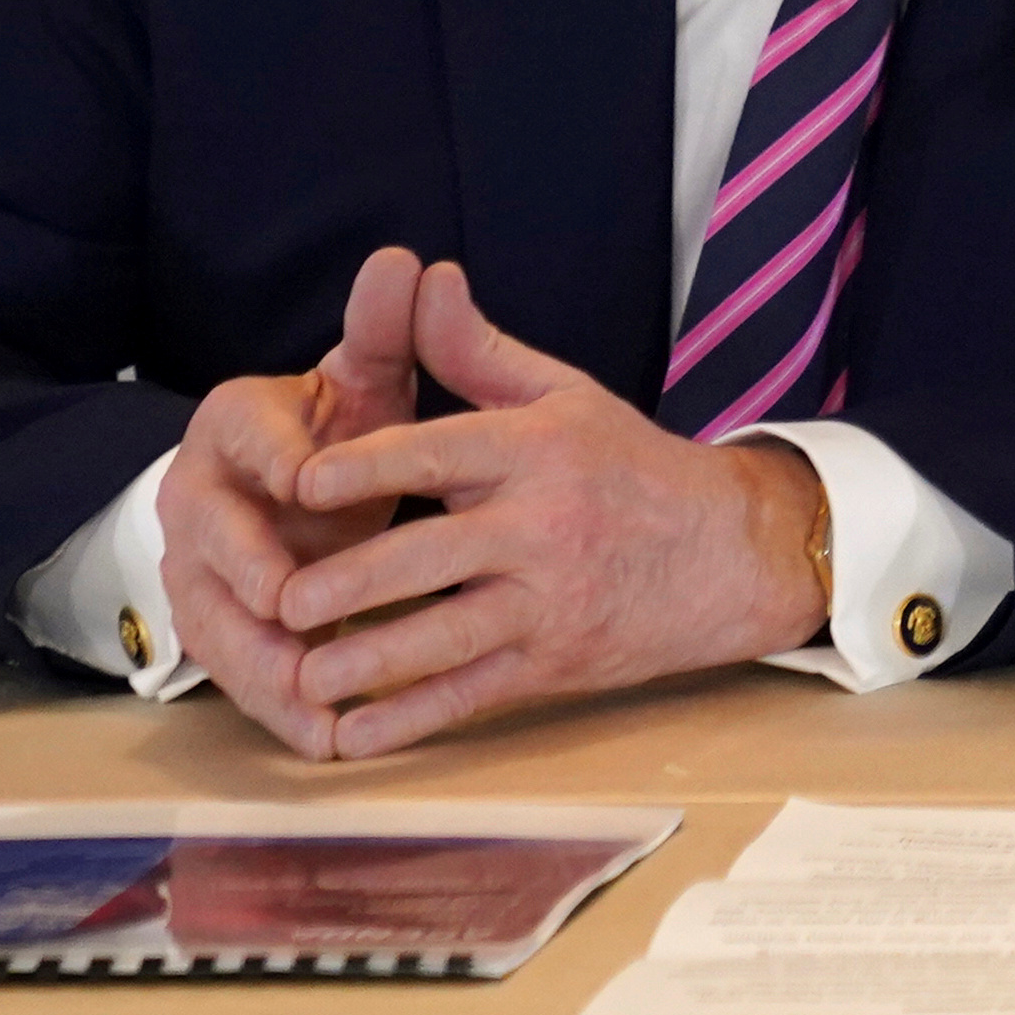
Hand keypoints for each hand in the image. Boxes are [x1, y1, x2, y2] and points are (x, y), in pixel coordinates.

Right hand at [159, 246, 430, 757]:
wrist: (288, 486)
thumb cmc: (336, 428)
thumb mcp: (363, 376)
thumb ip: (385, 330)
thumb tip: (407, 260)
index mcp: (235, 426)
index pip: (249, 436)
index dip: (280, 455)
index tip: (312, 478)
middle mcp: (198, 500)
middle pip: (214, 542)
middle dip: (252, 573)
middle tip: (296, 602)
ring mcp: (196, 573)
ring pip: (217, 622)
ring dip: (261, 662)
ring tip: (313, 693)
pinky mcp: (217, 629)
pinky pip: (238, 674)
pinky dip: (278, 706)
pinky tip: (327, 736)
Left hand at [259, 259, 831, 757]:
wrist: (733, 552)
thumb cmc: (632, 468)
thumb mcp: (563, 396)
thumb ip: (477, 349)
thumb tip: (423, 278)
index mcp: (538, 449)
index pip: (440, 450)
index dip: (366, 466)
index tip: (300, 481)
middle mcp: (544, 524)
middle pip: (430, 556)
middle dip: (350, 582)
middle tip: (282, 601)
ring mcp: (551, 600)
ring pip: (445, 638)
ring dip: (368, 661)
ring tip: (302, 674)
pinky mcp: (557, 663)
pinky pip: (471, 695)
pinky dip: (409, 721)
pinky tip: (351, 736)